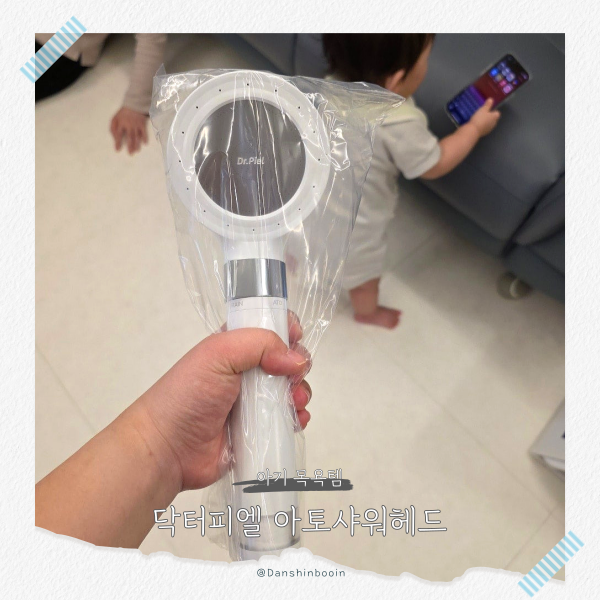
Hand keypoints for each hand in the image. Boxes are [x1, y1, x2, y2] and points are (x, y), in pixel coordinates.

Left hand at [110, 106, 148, 153]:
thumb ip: (112, 128)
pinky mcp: (142, 124)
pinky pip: (144, 132)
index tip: (117, 150)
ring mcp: (136, 125)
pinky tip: (145, 143)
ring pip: (136, 136)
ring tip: (136, 151)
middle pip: (129, 137)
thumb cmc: (123, 113)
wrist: (133, 105)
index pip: (118, 134)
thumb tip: (114, 137)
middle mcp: (129, 125)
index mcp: (121, 123)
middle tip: (130, 154)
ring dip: (137, 144)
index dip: (117, 142)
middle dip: (130, 146)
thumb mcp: (114, 118)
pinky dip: (145, 137)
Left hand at [135, 322, 311, 491]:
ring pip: (291, 389)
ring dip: (301, 393)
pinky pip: (288, 419)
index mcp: (235, 346)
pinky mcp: (259, 428)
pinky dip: (298, 417)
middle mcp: (246, 371)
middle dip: (298, 365)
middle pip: (287, 359)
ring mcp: (254, 401)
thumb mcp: (219, 353)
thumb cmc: (186, 395)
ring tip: (295, 402)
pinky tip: (296, 419)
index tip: (296, 336)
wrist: (169, 448)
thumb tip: (295, 361)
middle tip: (293, 377)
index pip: (268, 326)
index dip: (287, 327)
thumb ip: (259, 344)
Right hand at [468, 98, 500, 136]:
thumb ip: (487, 105)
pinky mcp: (485, 133)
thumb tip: (491, 99)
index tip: (488, 110)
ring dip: (486, 122)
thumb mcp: (483, 109)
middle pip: (493, 119)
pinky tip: (477, 125)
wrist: (473, 130)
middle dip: (489, 117)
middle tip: (483, 114)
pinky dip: (482, 126)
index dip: (493, 111)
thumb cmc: (479, 118)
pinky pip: (485, 128)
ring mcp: (490, 129)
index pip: (497, 113)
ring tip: (479, 119)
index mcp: (495, 117)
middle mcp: (494, 123)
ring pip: (489, 124)